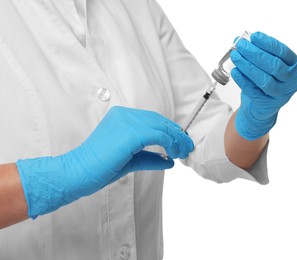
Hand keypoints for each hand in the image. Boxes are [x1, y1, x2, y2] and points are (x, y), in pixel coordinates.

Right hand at [17, 106, 193, 218]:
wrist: (79, 172)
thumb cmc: (101, 167)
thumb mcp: (131, 160)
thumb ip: (150, 157)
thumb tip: (170, 161)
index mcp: (122, 116)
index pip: (153, 119)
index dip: (169, 130)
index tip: (180, 142)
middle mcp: (125, 114)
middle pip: (159, 121)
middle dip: (177, 134)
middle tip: (187, 147)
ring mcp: (127, 121)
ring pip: (162, 127)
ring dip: (177, 140)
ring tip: (183, 152)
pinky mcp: (130, 132)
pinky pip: (159, 135)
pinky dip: (170, 143)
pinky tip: (173, 153)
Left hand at [230, 31, 296, 139]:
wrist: (263, 105)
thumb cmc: (266, 79)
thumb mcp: (266, 64)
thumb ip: (256, 51)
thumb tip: (239, 39)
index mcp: (294, 66)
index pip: (282, 52)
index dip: (267, 43)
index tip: (254, 36)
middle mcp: (291, 81)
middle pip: (273, 65)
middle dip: (255, 53)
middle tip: (240, 45)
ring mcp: (280, 94)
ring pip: (264, 79)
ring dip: (247, 66)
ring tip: (236, 56)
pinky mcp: (267, 103)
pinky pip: (253, 91)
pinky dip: (243, 80)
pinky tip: (235, 71)